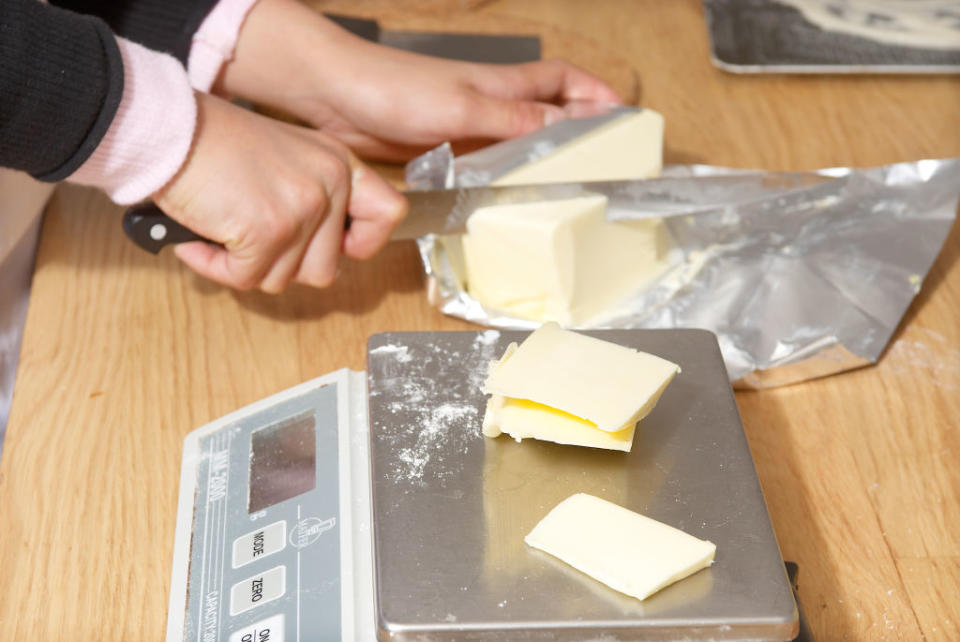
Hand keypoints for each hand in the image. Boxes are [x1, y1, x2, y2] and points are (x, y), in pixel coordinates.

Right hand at [155, 93, 406, 291]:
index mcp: (339, 164)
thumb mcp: (287, 156)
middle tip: (249, 238)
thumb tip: (324, 252)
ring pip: (283, 280)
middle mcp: (329, 184)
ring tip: (221, 230)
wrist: (168, 128)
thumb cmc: (212, 143)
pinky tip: (200, 238)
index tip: (335, 248)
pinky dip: (217, 267)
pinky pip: (246, 279)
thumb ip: (315, 195)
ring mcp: (302, 208)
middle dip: (281, 264)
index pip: (388, 214)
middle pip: (324, 269)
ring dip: (245, 266)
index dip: (362, 243)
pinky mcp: (268, 230)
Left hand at [216, 0, 623, 160]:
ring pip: (519, 142)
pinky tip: (509, 196)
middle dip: (578, 130)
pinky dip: (504, 177)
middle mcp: (490, 104)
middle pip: (548, 114)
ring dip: (542, 158)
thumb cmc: (394, 88)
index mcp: (502, 85)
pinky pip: (485, 163)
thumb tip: (568, 129)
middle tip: (603, 157)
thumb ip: (516, 121)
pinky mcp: (442, 149)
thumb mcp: (464, 107)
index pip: (562, 82)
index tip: (624, 115)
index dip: (594, 96)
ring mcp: (466, 128)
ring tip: (567, 184)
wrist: (336, 98)